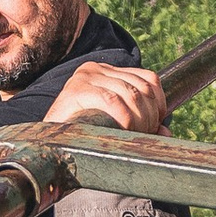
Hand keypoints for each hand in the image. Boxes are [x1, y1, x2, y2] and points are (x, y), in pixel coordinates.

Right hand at [41, 60, 169, 137]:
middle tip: (142, 136)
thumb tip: (166, 134)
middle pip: (142, 88)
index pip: (149, 79)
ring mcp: (85, 76)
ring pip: (130, 94)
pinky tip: (120, 129)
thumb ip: (141, 126)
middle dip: (149, 117)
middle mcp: (97, 69)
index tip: (154, 127)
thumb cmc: (82, 138)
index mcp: (108, 72)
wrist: (49, 147)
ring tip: (131, 136)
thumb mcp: (115, 126)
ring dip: (138, 120)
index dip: (158, 104)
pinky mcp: (76, 89)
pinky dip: (123, 117)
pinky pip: (111, 99)